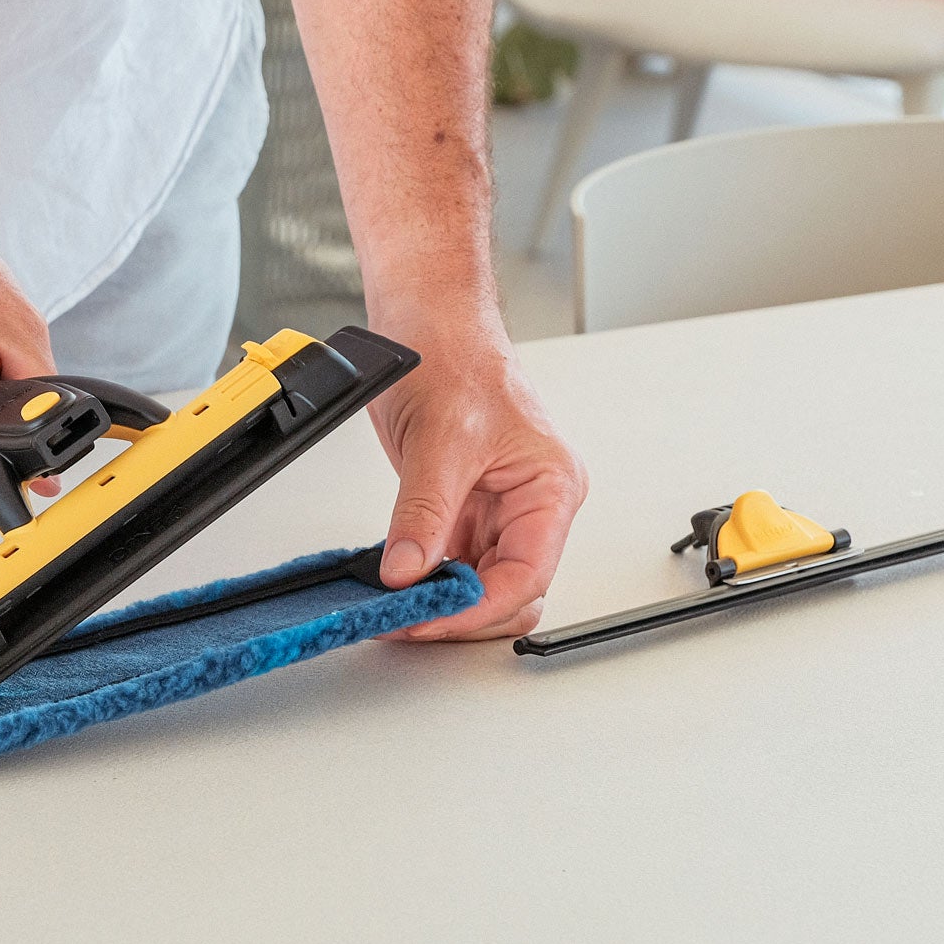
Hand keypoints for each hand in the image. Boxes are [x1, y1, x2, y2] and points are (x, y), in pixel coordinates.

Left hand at [369, 318, 587, 639]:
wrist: (428, 321)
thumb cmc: (455, 356)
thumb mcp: (440, 441)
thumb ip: (423, 513)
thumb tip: (406, 572)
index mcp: (550, 488)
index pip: (525, 575)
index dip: (477, 607)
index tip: (429, 618)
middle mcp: (531, 505)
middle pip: (509, 593)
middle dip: (461, 613)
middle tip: (407, 621)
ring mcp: (496, 509)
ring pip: (478, 584)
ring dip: (438, 602)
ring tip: (393, 609)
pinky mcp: (461, 508)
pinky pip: (449, 562)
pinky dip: (422, 580)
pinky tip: (393, 586)